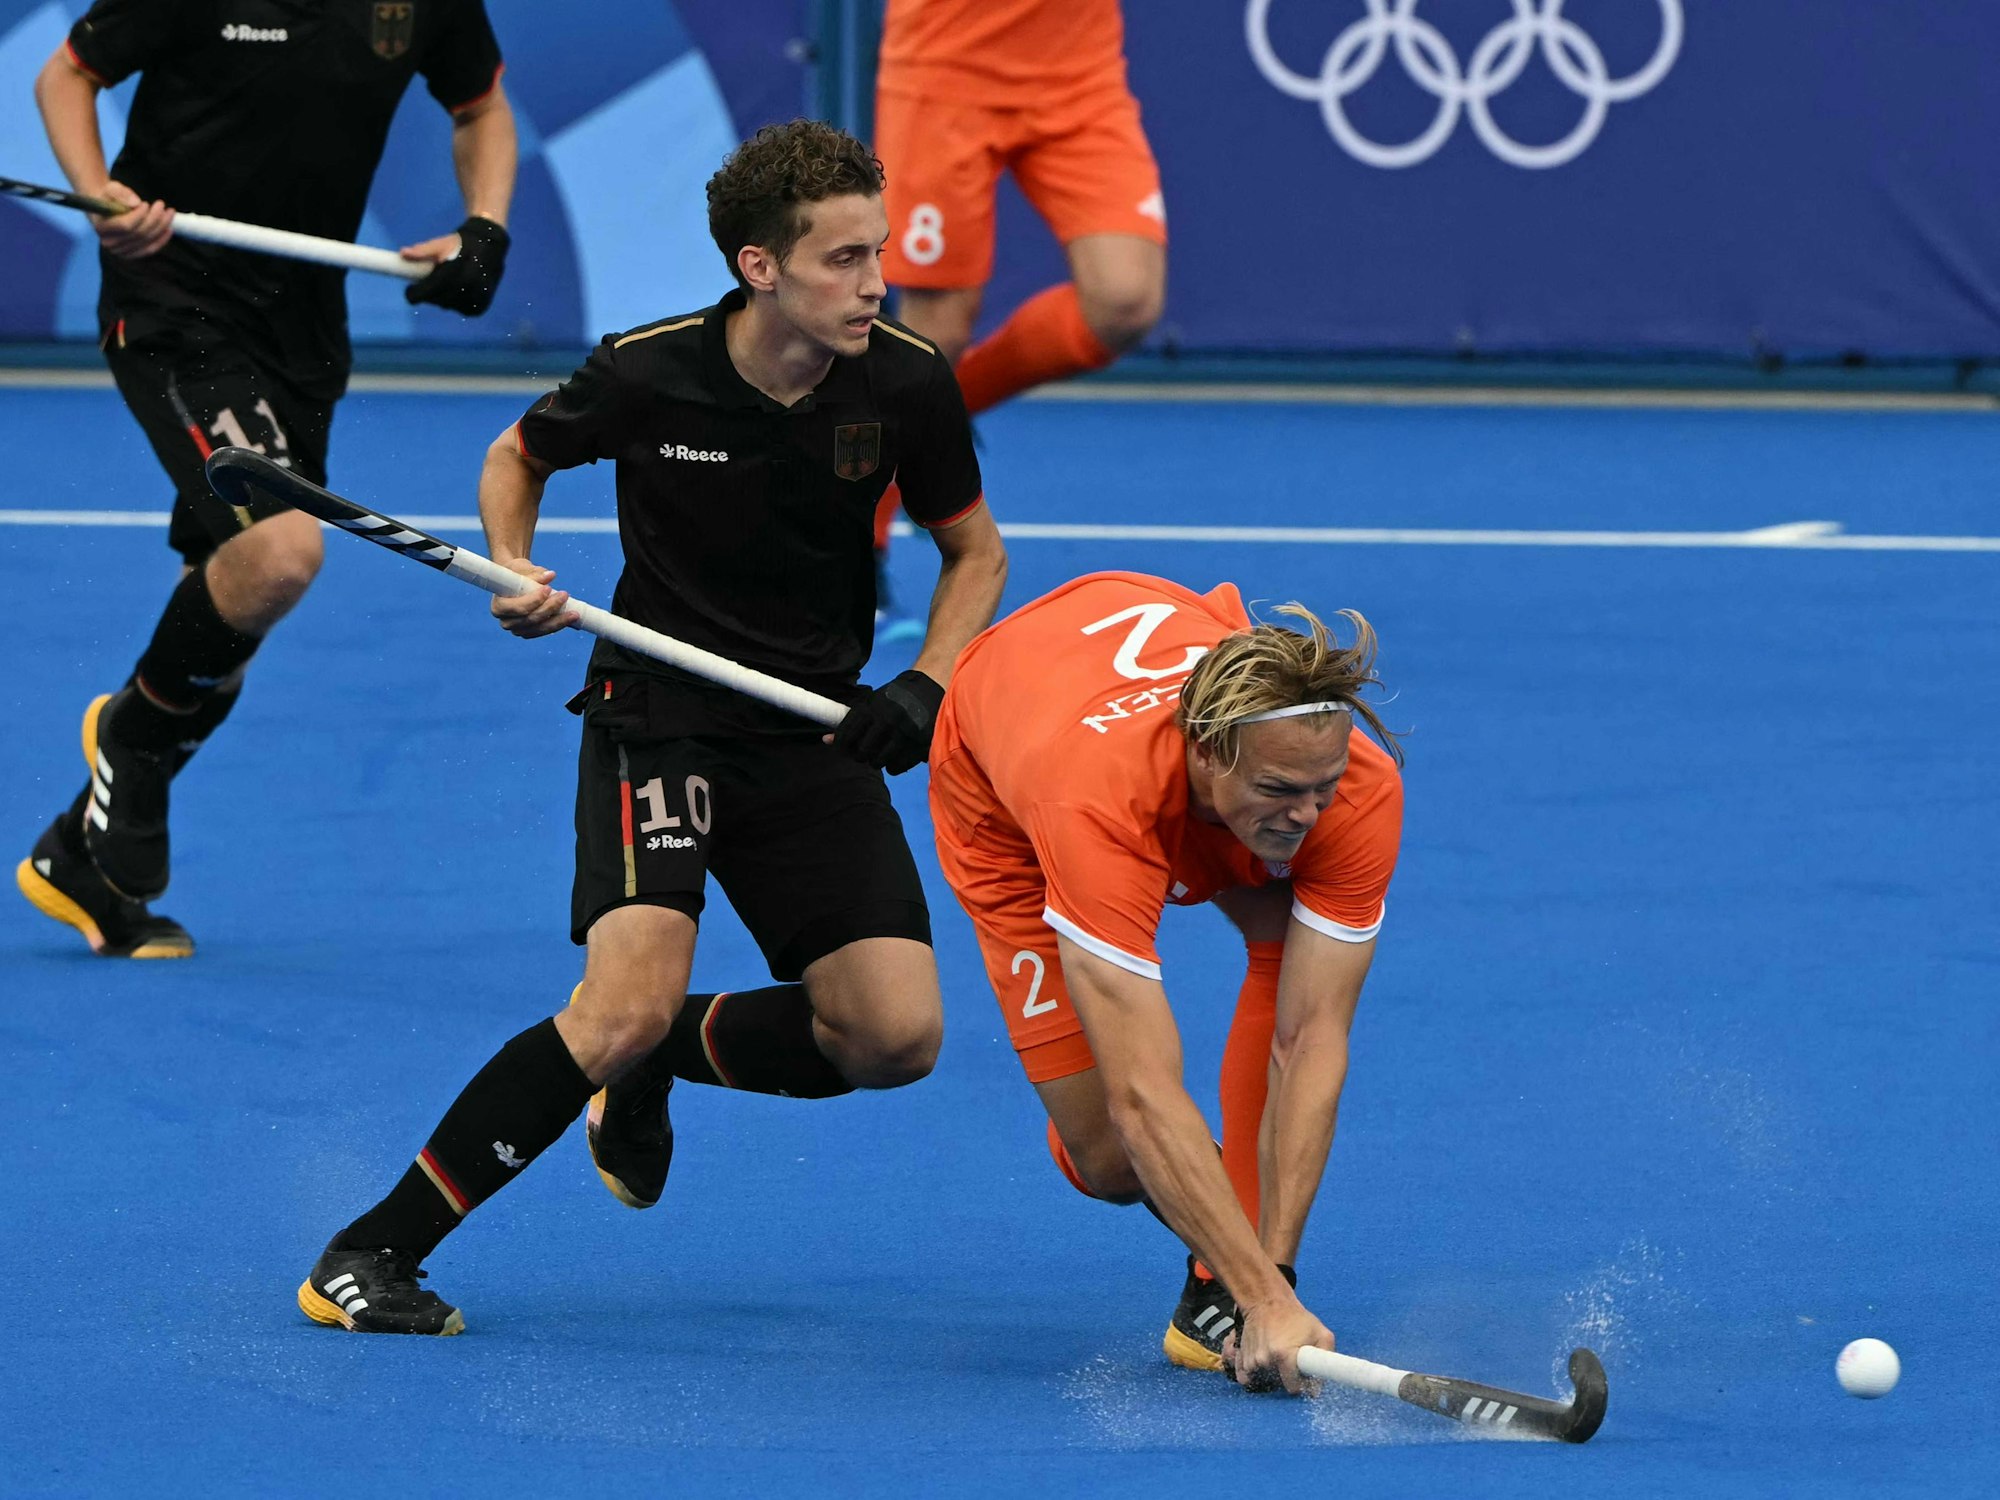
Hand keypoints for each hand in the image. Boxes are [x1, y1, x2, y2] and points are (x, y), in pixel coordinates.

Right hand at [90, 180, 172, 258]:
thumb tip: (135, 203)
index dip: (139, 215)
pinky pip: (150, 249)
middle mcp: (109, 243)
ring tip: (169, 213)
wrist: (107, 211)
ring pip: (147, 241)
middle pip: (139, 234)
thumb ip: (121, 193)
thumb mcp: (112, 189)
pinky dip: (162, 239)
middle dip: (154, 218)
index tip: (146, 204)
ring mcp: (121, 251)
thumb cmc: (110, 198)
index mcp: (101, 227)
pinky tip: (169, 228)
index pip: (125, 225)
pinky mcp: (131, 255)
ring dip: (161, 227)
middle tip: (161, 205)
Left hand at [403, 216, 509, 316]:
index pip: (427, 291)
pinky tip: (456, 294)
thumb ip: (422, 251)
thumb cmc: (462, 244)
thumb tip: (403, 253)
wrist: (490, 245)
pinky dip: (458, 304)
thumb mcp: (440, 244)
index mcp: (452, 273)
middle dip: (429, 296)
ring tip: (443, 288)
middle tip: (426, 287)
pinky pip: (465, 309)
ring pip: (451, 306)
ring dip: (443, 300)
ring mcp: (476, 297)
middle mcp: (465, 288)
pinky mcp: (483, 303)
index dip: (414, 294)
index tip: (409, 291)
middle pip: (438, 301)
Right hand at [489, 559, 577, 637]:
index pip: (517, 607)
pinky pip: (544, 631)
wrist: (515, 582)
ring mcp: (517, 629)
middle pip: (530, 619)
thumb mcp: (521, 569)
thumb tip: (550, 575)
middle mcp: (506, 621)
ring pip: (540, 628)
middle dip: (550, 608)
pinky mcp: (529, 632)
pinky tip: (570, 618)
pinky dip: (558, 625)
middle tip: (564, 595)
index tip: (548, 588)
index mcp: (498, 606)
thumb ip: (534, 573)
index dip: (534, 600)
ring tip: (574, 612)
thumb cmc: (515, 574)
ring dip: (558, 620)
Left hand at [825, 669, 943, 773]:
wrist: (929, 688)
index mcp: (873, 707)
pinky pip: (896, 767)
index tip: (843, 749)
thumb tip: (826, 740)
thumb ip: (851, 722)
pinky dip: (893, 765)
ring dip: (876, 761)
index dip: (841, 746)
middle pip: (862, 752)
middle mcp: (888, 718)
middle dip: (860, 755)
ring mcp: (905, 732)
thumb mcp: (871, 703)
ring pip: (878, 761)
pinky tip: (895, 756)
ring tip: (880, 754)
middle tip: (864, 753)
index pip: (847, 734)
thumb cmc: (894, 698)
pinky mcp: (920, 743)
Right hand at [1224, 1290, 1332, 1395]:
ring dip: (1272, 1373)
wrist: (1267, 1301)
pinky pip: (1247, 1376)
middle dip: (1288, 1376)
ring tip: (1279, 1355)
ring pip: (1265, 1379)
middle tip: (1292, 1360)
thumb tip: (1318, 1388)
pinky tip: (1264, 1360)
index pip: (1293, 1388)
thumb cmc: (1296, 1317)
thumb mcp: (1321, 1333)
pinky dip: (1255, 1373)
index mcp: (1284, 1355)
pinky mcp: (1242, 1357)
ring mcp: (1251, 1359)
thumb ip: (1327, 1359)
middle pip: (1279, 1383)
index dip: (1302, 1384)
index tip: (1304, 1376)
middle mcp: (1265, 1360)